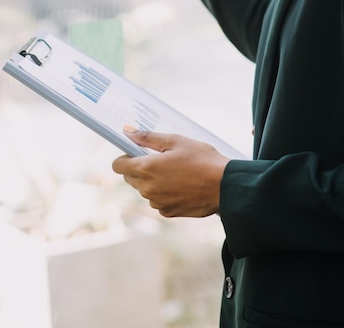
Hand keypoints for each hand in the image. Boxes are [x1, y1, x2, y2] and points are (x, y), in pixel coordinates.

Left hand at [112, 128, 229, 217]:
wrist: (224, 186)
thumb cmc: (202, 160)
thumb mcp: (176, 141)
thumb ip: (148, 137)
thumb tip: (128, 131)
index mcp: (146, 168)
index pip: (118, 165)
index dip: (125, 157)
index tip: (137, 152)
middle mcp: (147, 189)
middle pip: (130, 178)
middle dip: (139, 168)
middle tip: (161, 159)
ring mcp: (157, 203)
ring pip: (145, 190)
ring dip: (153, 181)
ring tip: (176, 172)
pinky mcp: (167, 212)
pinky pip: (158, 200)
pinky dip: (164, 193)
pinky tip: (182, 185)